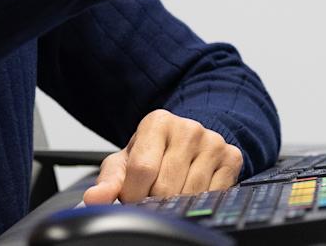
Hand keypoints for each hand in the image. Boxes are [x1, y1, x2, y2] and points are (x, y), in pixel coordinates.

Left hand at [82, 110, 244, 204]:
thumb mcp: (126, 162)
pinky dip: (199, 202)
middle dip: (154, 201)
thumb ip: (108, 181)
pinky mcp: (232, 158)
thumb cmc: (153, 154)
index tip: (131, 198)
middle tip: (151, 198)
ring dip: (177, 204)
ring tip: (170, 194)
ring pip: (191, 194)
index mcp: (157, 122)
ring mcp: (213, 142)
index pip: (143, 170)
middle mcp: (188, 128)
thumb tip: (93, 199)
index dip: (133, 194)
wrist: (189, 141)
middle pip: (166, 186)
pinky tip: (191, 192)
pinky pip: (214, 195)